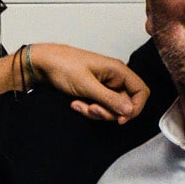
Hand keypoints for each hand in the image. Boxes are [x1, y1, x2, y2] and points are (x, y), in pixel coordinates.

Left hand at [25, 43, 149, 123]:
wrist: (44, 64)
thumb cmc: (64, 66)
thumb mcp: (87, 85)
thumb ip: (109, 99)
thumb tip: (129, 110)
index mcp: (118, 71)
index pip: (141, 91)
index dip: (135, 107)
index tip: (121, 119)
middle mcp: (115, 79)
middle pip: (125, 104)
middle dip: (109, 112)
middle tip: (92, 110)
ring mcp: (105, 87)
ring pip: (111, 109)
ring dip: (96, 113)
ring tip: (79, 105)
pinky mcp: (94, 93)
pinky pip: (99, 108)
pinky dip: (88, 110)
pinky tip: (75, 104)